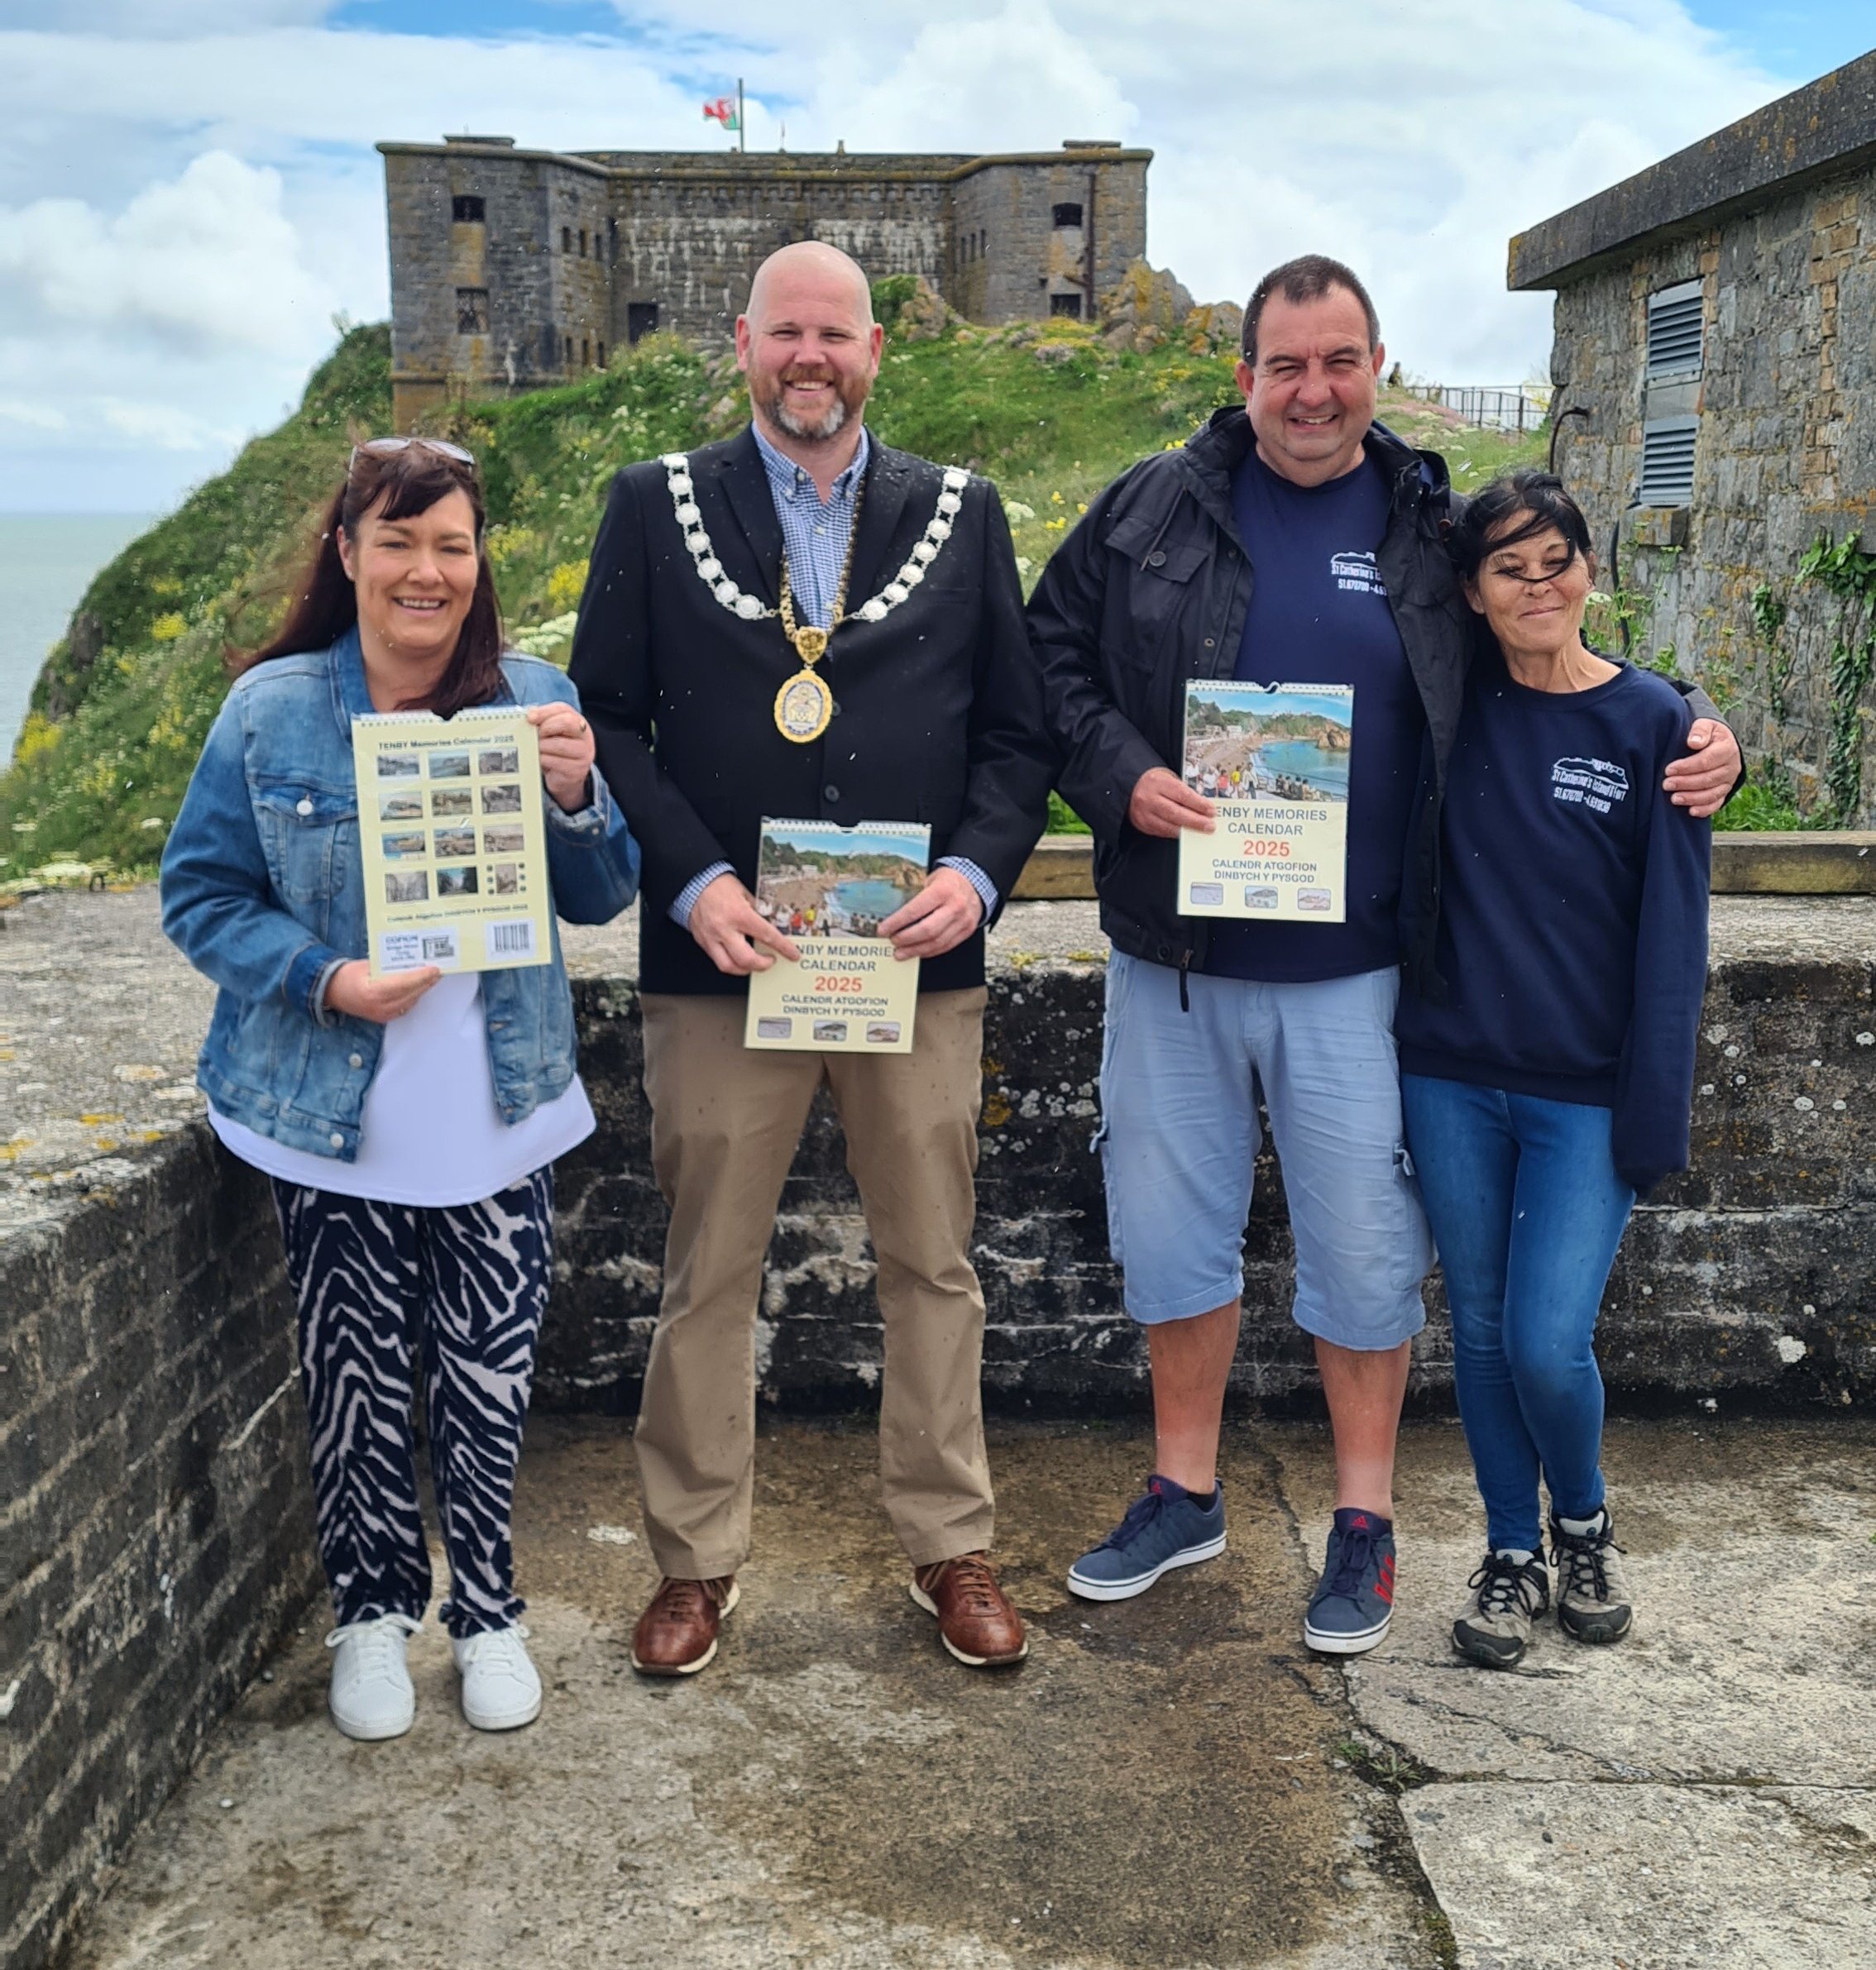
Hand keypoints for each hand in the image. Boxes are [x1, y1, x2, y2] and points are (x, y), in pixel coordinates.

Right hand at [324, 961, 440, 1022]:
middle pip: (410, 994)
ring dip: (421, 990)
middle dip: (426, 983)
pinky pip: (404, 1007)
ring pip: (410, 1001)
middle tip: (437, 972)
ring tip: (431, 978)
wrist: (332, 991)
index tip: (434, 970)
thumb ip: (389, 966)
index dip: (421, 977)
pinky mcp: (383, 1018)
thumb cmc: (348, 975)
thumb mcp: (368, 965)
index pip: (404, 984)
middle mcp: (379, 1006)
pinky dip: (412, 997)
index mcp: (373, 991)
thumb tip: (412, 962)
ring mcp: (381, 1014)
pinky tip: (418, 987)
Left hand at [527, 702, 595, 812]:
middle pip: (566, 722)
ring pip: (559, 744)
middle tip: (535, 735)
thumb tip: (530, 715)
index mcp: (577, 721)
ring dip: (541, 746)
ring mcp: (583, 754)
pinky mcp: (577, 770)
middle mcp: (585, 736)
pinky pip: (555, 762)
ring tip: (536, 749)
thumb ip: (542, 720)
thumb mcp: (551, 731)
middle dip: (545, 727)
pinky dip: (543, 759)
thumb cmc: (556, 748)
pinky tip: (540, 759)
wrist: (565, 775)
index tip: (530, 717)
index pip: (562, 709)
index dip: (544, 712)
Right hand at [687, 872, 800, 974]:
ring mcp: (711, 937)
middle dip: (762, 965)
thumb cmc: (717, 885)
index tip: (792, 954)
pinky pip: (716, 959)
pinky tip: (736, 957)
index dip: (783, 948)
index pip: (767, 936)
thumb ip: (757, 911)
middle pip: (746, 960)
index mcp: (739, 914)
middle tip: (770, 960)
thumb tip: (770, 924)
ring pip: (728, 966)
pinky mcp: (702, 941)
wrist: (694, 882)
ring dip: (744, 969)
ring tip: (753, 964)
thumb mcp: (745, 894)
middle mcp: (724, 929)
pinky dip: (730, 961)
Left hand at [880, 865, 983, 961]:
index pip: (915, 910)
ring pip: (936, 942)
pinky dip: (929, 951)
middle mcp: (954, 907)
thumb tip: (890, 912)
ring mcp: (963, 921)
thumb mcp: (930, 879)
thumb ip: (914, 895)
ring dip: (915, 950)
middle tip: (892, 941)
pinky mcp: (966, 931)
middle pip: (926, 930)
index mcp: (943, 891)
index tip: (883, 929)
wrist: (976, 883)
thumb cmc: (949, 881)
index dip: (896, 923)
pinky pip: (946, 946)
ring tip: (900, 952)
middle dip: (905, 939)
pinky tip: (917, 951)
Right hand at [1128, 766, 1213, 837]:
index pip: (1182, 795)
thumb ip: (1183, 792)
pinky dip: (1176, 833)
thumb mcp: (1168, 779)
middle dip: (1195, 821)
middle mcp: (1149, 798)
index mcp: (1158, 782)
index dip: (1199, 804)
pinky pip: (1162, 831)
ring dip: (1187, 830)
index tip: (1211, 810)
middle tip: (1209, 826)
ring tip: (1200, 831)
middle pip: (1176, 813)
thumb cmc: (1154, 782)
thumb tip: (1202, 806)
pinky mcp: (1142, 824)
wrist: (1130, 787)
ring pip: (1169, 826)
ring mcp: (1144, 813)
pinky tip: (1186, 832)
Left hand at [1663, 718, 1740, 817]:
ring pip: (1712, 793)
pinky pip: (1717, 803)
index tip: (1669, 769)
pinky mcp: (1724, 791)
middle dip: (1685, 783)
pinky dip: (1705, 809)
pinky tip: (1691, 811)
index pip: (1707, 760)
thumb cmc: (1708, 733)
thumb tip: (1693, 741)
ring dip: (1692, 798)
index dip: (1687, 766)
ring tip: (1674, 798)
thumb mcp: (1706, 724)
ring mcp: (1729, 781)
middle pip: (1708, 778)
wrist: (1719, 742)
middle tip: (1666, 784)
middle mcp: (1731, 767)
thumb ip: (1700, 730)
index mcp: (1727, 749)